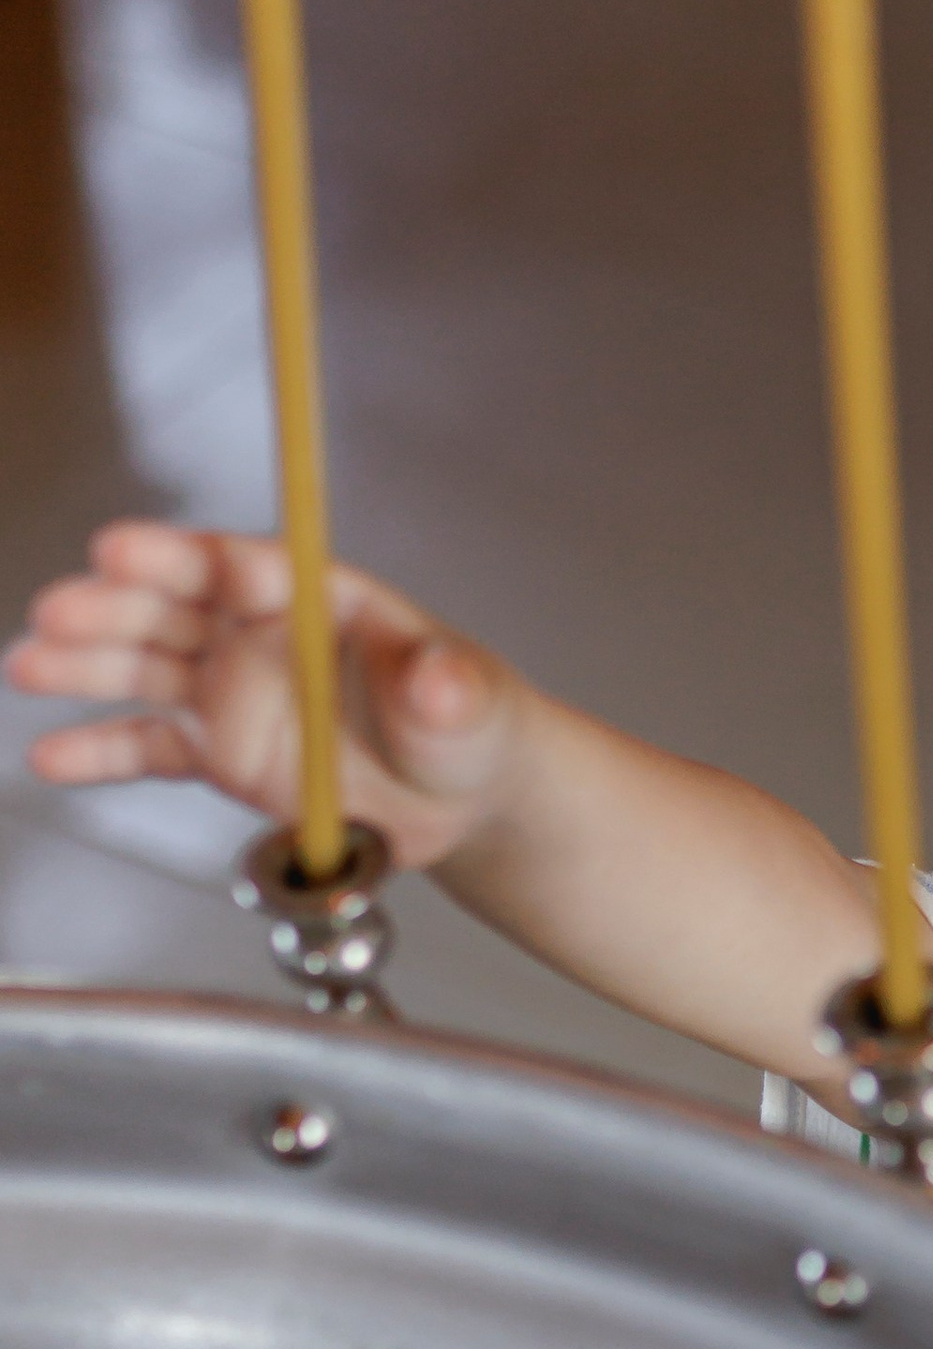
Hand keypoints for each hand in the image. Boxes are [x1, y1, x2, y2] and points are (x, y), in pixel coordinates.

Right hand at [4, 523, 519, 870]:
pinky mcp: (221, 753)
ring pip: (148, 668)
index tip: (126, 549)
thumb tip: (439, 675)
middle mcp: (264, 636)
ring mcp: (236, 693)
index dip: (186, 557)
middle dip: (115, 604)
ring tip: (28, 665)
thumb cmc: (469, 727)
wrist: (463, 800)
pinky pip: (151, 748)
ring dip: (87, 664)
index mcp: (320, 599)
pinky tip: (51, 754)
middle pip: (177, 606)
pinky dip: (101, 752)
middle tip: (59, 607)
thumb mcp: (472, 705)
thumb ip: (451, 687)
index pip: (246, 566)